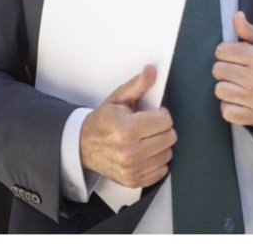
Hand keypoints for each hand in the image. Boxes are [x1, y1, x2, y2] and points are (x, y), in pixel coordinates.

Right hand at [79, 65, 175, 187]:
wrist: (83, 147)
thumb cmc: (103, 121)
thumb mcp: (118, 99)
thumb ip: (138, 85)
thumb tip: (151, 70)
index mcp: (127, 130)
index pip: (165, 120)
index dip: (160, 114)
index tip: (151, 114)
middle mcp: (130, 153)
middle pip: (169, 138)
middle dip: (162, 129)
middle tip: (148, 127)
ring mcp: (132, 170)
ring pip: (168, 154)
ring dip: (160, 146)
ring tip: (146, 140)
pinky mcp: (133, 181)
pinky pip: (161, 171)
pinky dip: (156, 161)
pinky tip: (145, 153)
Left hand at [212, 11, 252, 127]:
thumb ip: (250, 31)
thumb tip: (236, 16)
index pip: (222, 51)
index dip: (226, 52)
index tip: (234, 55)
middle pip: (218, 70)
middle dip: (225, 68)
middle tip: (237, 70)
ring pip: (220, 90)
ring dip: (227, 87)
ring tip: (239, 85)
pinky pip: (226, 111)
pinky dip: (230, 106)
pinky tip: (240, 99)